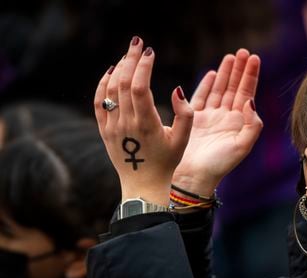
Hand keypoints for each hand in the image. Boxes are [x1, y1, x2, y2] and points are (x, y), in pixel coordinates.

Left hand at [94, 36, 192, 204]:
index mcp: (146, 124)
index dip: (143, 66)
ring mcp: (112, 127)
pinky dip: (102, 85)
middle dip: (130, 59)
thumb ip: (186, 113)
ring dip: (118, 69)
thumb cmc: (167, 162)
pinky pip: (99, 103)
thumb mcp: (183, 139)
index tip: (150, 52)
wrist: (143, 184)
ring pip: (110, 90)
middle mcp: (126, 124)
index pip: (139, 86)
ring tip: (128, 56)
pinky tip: (111, 72)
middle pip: (123, 82)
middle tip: (138, 43)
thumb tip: (176, 89)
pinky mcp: (104, 131)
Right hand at [172, 49, 262, 196]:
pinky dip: (206, 85)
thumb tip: (251, 101)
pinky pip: (201, 97)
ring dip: (224, 73)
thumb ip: (252, 125)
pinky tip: (212, 74)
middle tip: (242, 51)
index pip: (247, 93)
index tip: (254, 58)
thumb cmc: (219, 164)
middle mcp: (225, 117)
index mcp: (239, 122)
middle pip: (234, 88)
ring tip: (229, 56)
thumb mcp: (242, 146)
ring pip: (219, 90)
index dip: (250, 76)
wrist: (194, 176)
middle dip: (238, 69)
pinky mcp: (193, 118)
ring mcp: (210, 117)